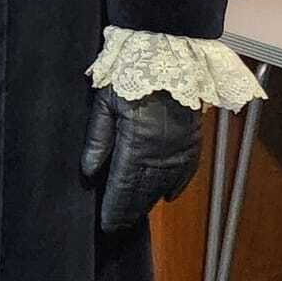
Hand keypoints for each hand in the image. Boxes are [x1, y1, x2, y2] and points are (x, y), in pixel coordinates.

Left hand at [80, 86, 200, 231]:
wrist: (168, 54)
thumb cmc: (130, 72)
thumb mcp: (105, 102)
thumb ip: (97, 139)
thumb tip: (89, 171)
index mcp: (137, 143)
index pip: (123, 185)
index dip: (115, 207)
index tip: (107, 223)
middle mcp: (161, 152)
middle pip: (143, 190)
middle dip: (129, 209)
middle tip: (118, 226)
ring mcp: (179, 148)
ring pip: (163, 184)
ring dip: (148, 201)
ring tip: (134, 215)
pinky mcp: (192, 140)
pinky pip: (186, 170)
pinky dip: (176, 186)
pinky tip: (166, 197)